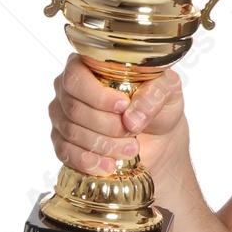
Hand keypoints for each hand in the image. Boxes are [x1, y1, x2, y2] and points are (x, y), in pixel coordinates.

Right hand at [48, 54, 186, 177]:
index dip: (97, 96)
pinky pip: (65, 153)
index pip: (76, 78)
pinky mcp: (63, 142)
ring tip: (131, 148)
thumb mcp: (169, 91)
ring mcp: (63, 116)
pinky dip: (89, 161)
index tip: (123, 106)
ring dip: (104, 144)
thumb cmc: (158, 106)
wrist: (159, 138)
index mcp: (89, 66)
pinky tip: (108, 165)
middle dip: (107, 125)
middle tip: (132, 131)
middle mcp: (69, 89)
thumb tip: (133, 115)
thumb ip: (156, 92)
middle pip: (74, 108)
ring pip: (71, 132)